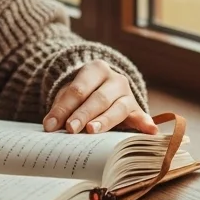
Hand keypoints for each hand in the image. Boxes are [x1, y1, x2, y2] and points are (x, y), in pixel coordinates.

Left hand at [42, 60, 156, 134]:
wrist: (104, 87)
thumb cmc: (83, 93)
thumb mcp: (70, 94)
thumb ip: (61, 108)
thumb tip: (50, 126)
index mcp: (96, 69)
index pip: (78, 89)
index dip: (64, 108)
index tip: (51, 125)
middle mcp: (115, 79)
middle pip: (98, 98)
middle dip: (83, 114)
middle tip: (70, 129)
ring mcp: (128, 94)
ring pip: (118, 108)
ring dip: (105, 120)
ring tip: (92, 131)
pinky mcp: (137, 109)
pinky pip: (141, 116)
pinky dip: (146, 123)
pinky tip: (150, 131)